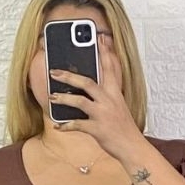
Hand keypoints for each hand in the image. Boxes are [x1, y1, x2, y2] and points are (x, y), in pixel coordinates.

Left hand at [48, 35, 146, 160]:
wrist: (132, 147)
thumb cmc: (123, 127)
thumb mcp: (118, 106)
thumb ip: (106, 95)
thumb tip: (89, 88)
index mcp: (114, 93)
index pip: (110, 68)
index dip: (105, 52)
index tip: (100, 38)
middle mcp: (109, 101)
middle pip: (87, 82)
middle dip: (69, 76)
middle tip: (54, 72)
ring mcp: (103, 115)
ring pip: (80, 101)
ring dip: (64, 98)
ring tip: (52, 97)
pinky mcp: (98, 129)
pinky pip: (78, 125)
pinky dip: (66, 125)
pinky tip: (58, 125)